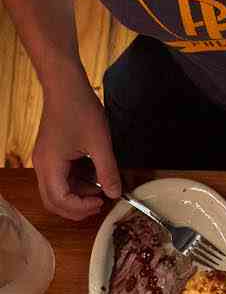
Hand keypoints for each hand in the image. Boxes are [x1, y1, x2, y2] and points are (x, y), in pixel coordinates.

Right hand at [32, 74, 120, 219]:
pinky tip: (93, 177)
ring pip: (55, 191)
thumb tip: (115, 194)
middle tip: (99, 203)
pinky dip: (75, 184)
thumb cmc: (79, 109)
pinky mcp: (50, 155)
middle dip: (76, 208)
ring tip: (100, 187)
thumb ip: (108, 172)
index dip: (81, 207)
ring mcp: (44, 160)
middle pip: (53, 201)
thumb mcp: (100, 144)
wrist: (65, 86)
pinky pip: (59, 179)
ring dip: (77, 196)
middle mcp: (42, 165)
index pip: (59, 200)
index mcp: (50, 164)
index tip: (102, 201)